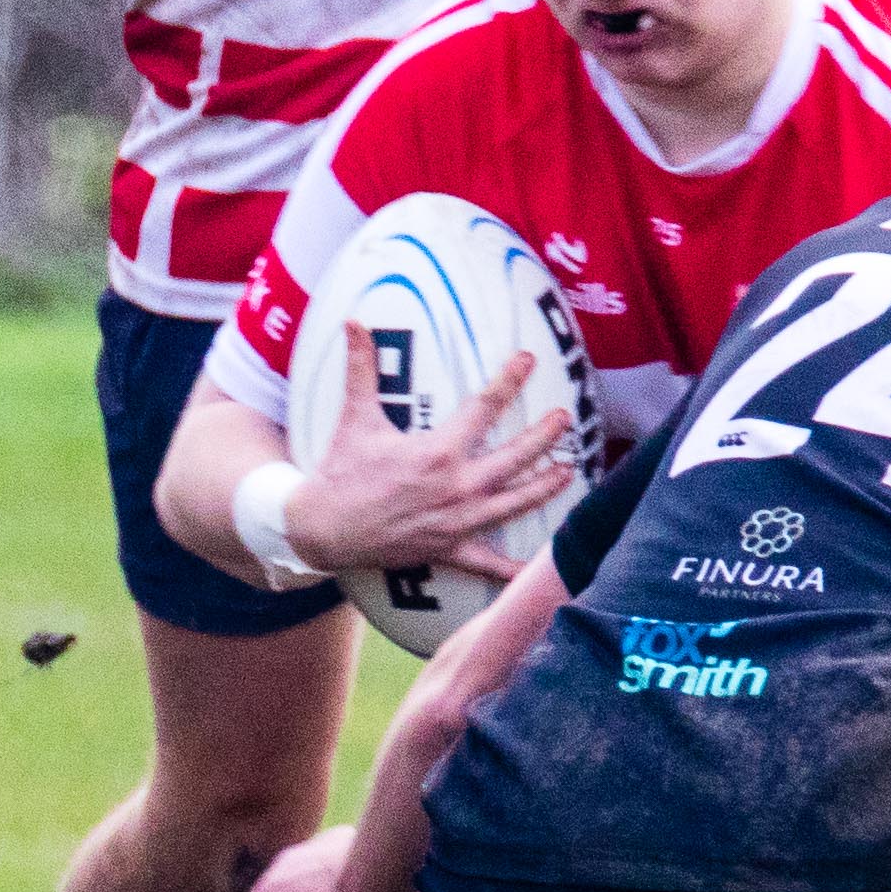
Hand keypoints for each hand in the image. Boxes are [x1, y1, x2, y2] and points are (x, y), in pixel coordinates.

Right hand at [287, 332, 573, 580]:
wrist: (323, 529)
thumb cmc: (342, 471)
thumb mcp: (355, 418)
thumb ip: (361, 368)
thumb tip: (352, 321)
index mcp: (439, 451)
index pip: (484, 408)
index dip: (509, 380)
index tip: (528, 360)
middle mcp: (457, 487)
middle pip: (515, 458)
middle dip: (544, 436)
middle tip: (564, 419)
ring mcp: (457, 522)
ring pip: (514, 504)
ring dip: (544, 488)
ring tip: (567, 472)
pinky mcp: (448, 550)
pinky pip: (487, 564)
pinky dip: (513, 570)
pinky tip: (537, 569)